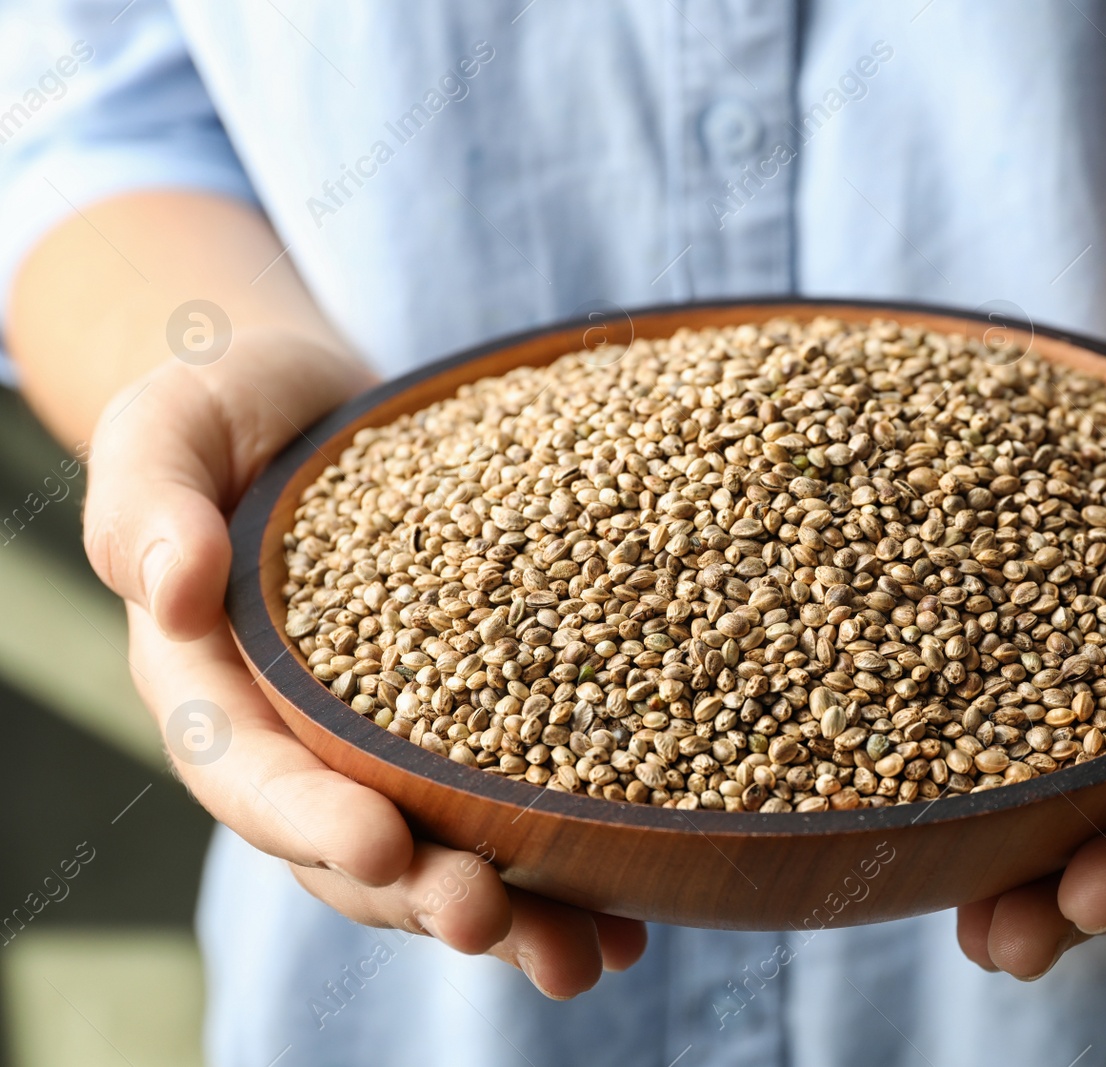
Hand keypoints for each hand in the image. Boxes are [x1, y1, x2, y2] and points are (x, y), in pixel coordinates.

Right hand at [85, 330, 646, 996]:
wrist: (314, 405)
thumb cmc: (227, 409)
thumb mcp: (169, 432)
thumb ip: (150, 505)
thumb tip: (171, 586)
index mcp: (213, 687)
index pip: (249, 773)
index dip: (309, 820)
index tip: (382, 848)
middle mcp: (299, 737)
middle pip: (352, 846)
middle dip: (421, 895)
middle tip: (491, 923)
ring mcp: (383, 740)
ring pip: (440, 848)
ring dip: (511, 912)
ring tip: (587, 957)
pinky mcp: (461, 721)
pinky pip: (506, 805)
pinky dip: (566, 867)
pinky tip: (635, 915)